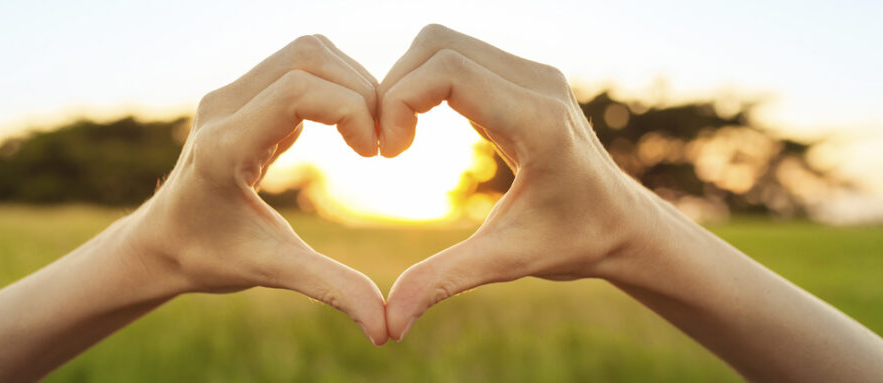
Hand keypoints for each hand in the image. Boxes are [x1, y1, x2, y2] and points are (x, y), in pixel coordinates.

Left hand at [124, 35, 388, 344]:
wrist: (162, 242)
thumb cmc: (209, 257)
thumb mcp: (271, 269)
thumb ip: (329, 288)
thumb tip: (386, 329)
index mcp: (225, 145)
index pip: (298, 91)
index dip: (351, 109)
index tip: (374, 152)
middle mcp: (223, 107)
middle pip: (308, 56)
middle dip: (359, 89)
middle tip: (380, 141)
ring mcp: (230, 96)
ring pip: (306, 53)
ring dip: (350, 83)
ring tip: (368, 134)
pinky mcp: (243, 95)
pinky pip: (299, 67)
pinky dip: (335, 88)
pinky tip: (346, 132)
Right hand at [379, 25, 652, 340]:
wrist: (622, 224)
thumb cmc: (574, 242)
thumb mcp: (507, 261)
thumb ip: (445, 280)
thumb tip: (390, 323)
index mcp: (536, 121)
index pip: (446, 70)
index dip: (399, 101)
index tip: (389, 153)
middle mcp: (537, 83)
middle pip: (436, 43)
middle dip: (394, 88)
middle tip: (386, 146)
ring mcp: (532, 74)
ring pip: (443, 43)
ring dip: (407, 83)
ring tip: (399, 139)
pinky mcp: (524, 77)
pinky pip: (458, 56)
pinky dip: (426, 84)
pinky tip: (421, 129)